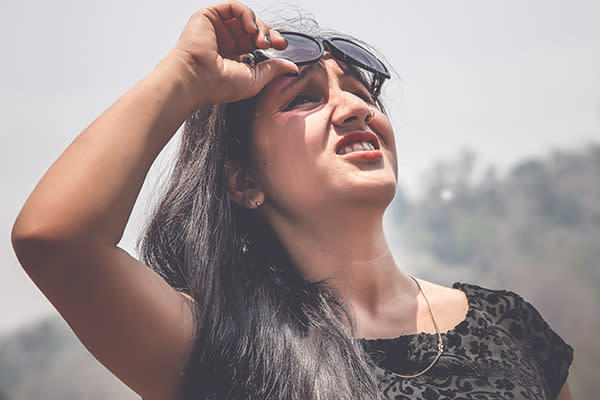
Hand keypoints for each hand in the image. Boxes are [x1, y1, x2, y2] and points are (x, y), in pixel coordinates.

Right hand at [157, 1, 297, 107]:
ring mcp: (217, 29)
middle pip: (254, 29)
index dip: (272, 42)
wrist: (195, 79)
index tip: (282, 46)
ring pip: (246, 18)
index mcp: (234, 58)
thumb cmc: (217, 85)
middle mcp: (225, 42)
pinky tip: (251, 28)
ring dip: (260, 26)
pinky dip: (247, 15)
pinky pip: (234, 7)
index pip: (257, 44)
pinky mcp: (209, 17)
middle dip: (269, 34)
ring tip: (261, 40)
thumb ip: (273, 70)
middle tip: (276, 43)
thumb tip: (292, 66)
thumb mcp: (254, 80)